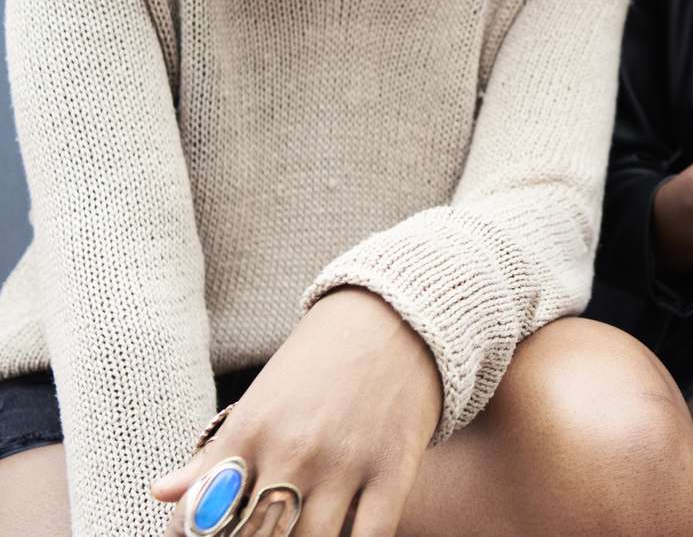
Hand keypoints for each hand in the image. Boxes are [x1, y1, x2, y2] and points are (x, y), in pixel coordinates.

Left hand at [152, 288, 441, 536]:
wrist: (395, 316)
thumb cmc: (318, 361)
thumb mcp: (260, 399)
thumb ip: (214, 453)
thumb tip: (159, 493)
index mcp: (251, 431)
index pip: (206, 516)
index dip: (200, 536)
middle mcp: (294, 450)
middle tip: (266, 530)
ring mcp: (346, 462)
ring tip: (300, 531)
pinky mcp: (393, 469)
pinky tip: (345, 536)